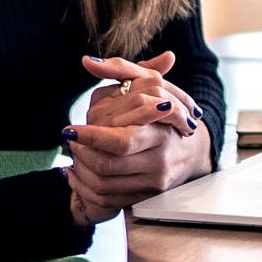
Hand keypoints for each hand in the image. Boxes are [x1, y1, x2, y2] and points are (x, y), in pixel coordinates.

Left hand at [61, 51, 212, 225]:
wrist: (192, 151)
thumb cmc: (165, 113)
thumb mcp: (150, 84)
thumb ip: (121, 69)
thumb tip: (88, 61)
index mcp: (160, 134)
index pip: (120, 141)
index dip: (90, 136)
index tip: (70, 129)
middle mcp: (159, 161)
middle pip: (108, 166)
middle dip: (81, 154)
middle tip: (70, 140)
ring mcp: (153, 182)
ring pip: (104, 185)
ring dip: (80, 171)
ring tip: (71, 155)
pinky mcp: (147, 197)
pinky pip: (109, 200)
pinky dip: (86, 189)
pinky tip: (75, 174)